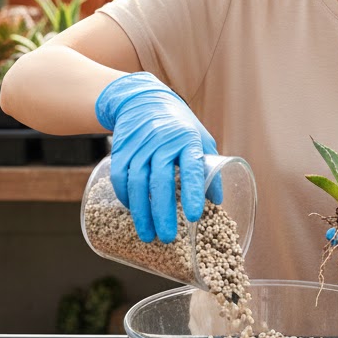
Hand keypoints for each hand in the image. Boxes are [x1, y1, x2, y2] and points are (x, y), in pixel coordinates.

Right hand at [95, 72, 216, 243]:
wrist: (144, 100)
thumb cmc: (179, 125)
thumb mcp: (201, 139)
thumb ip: (209, 168)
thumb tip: (217, 202)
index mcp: (187, 140)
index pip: (191, 168)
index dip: (192, 193)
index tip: (194, 216)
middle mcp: (162, 142)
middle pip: (161, 181)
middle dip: (163, 213)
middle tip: (167, 238)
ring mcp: (139, 146)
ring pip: (138, 183)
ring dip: (141, 212)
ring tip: (147, 235)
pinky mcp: (121, 150)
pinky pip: (120, 177)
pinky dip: (125, 197)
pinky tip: (132, 211)